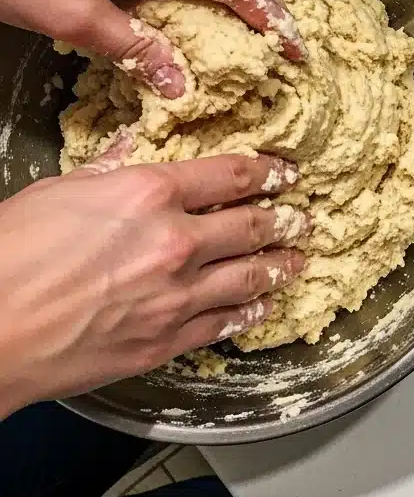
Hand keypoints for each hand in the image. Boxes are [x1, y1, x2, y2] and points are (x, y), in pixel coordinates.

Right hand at [0, 149, 307, 415]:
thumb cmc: (7, 257)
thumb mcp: (59, 192)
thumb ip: (108, 173)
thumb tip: (129, 154)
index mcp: (150, 194)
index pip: (231, 175)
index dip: (267, 172)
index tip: (285, 173)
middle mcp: (175, 241)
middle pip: (252, 226)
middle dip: (285, 221)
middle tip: (301, 219)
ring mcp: (176, 296)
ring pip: (249, 277)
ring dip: (279, 267)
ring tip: (296, 261)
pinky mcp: (165, 341)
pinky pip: (223, 324)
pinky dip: (249, 313)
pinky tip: (261, 307)